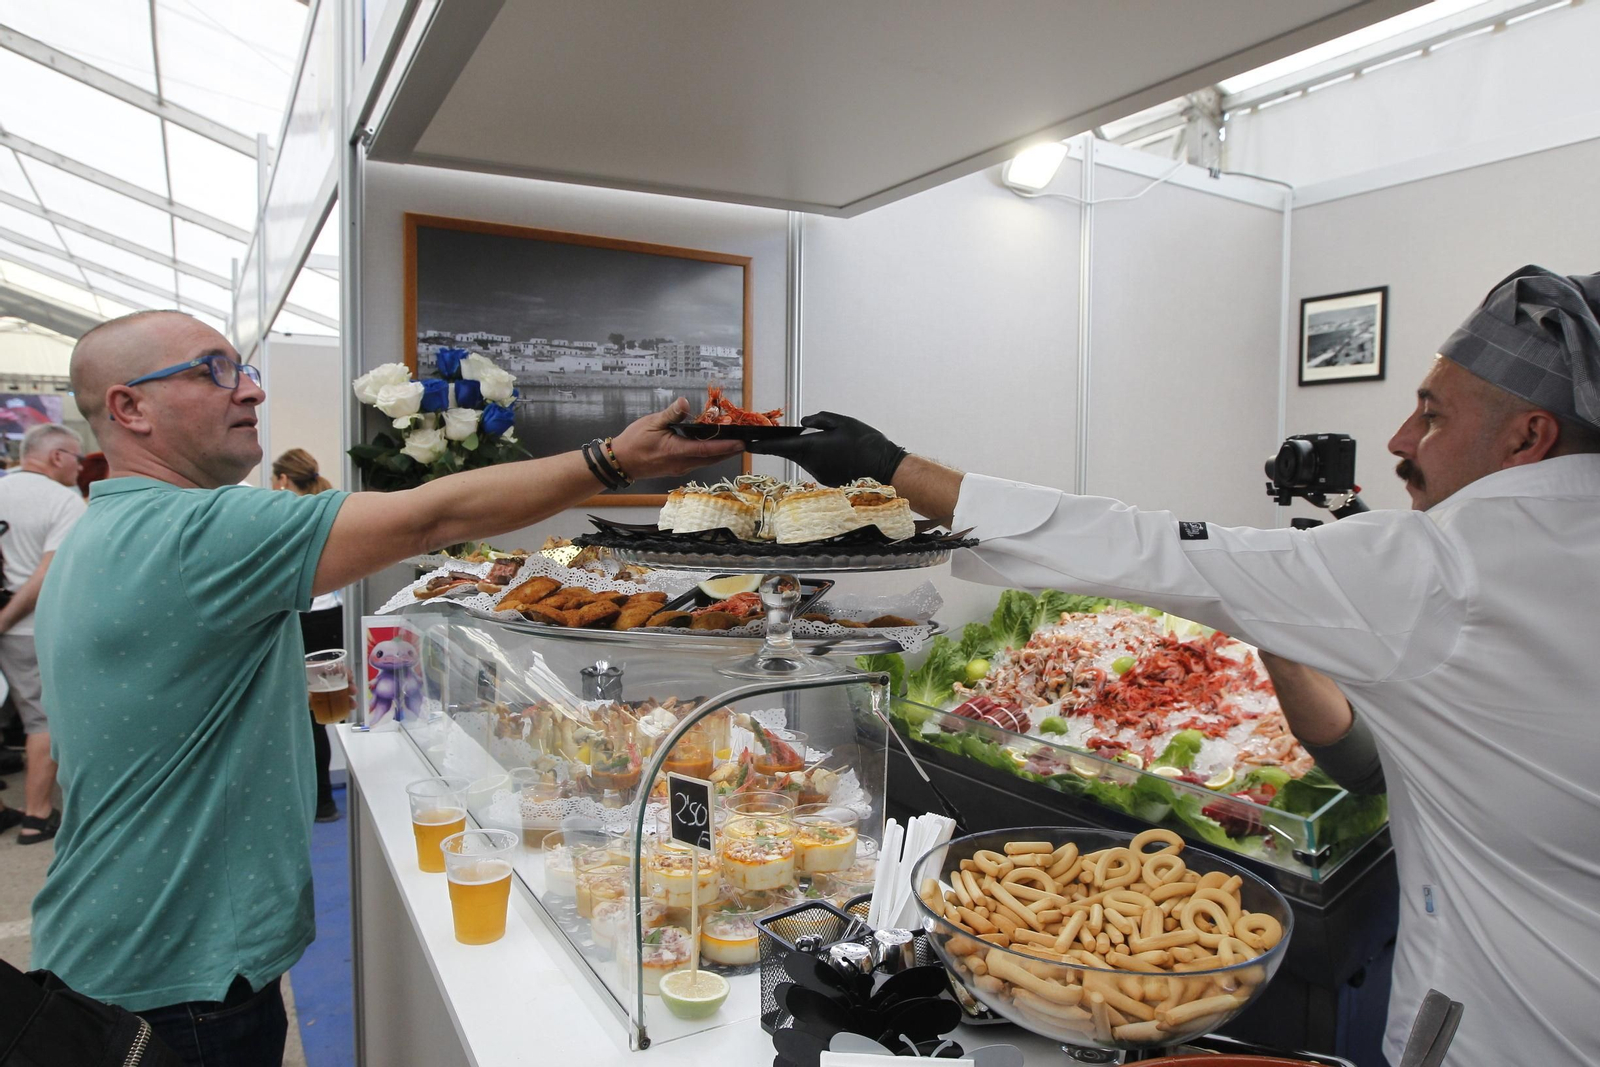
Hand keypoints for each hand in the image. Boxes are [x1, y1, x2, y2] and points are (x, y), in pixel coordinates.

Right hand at [610, 398, 743, 479]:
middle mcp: (682, 463)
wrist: (620, 462)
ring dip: (721, 454)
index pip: (707, 450)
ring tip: (734, 443)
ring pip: (706, 462)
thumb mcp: (651, 423)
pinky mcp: (677, 468)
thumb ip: (671, 414)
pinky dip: (709, 455)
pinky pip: (698, 462)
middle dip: (730, 451)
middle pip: (712, 458)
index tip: (741, 443)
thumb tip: (684, 402)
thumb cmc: (633, 442)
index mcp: (676, 452)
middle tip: (745, 442)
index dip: (726, 446)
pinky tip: (713, 447)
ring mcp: (680, 468)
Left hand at [746, 411, 906, 485]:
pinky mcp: (826, 480)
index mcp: (810, 447)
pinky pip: (817, 465)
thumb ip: (819, 419)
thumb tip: (803, 422)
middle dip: (790, 442)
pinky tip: (838, 453)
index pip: (778, 447)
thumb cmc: (865, 442)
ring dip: (810, 449)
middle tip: (800, 433)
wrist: (885, 468)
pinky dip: (821, 457)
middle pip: (792, 452)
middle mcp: (810, 464)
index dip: (761, 445)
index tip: (747, 444)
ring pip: (805, 458)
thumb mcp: (842, 421)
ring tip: (833, 442)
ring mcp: (818, 474)